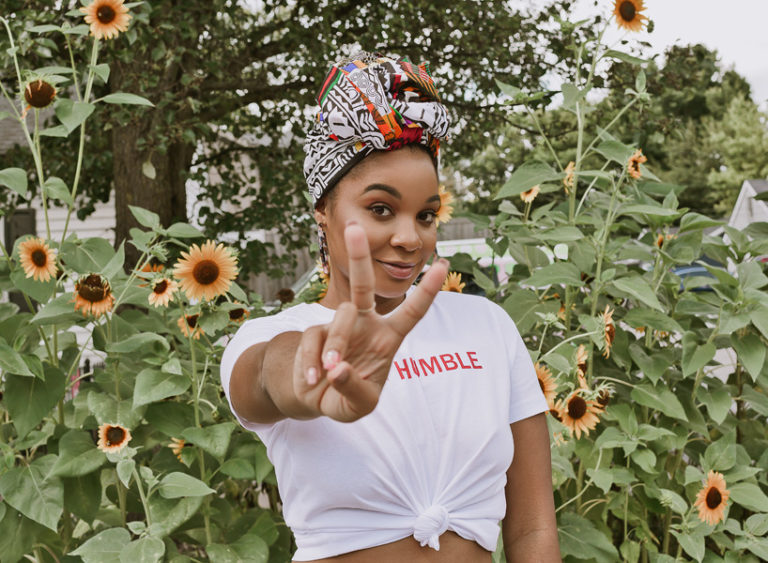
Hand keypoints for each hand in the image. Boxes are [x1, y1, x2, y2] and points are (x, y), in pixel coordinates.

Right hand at [292, 222, 447, 421]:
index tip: (444, 263)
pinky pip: (314, 340)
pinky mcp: (314, 333)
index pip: (412, 311)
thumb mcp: (360, 406)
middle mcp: (365, 324)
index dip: (428, 290)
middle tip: (355, 227)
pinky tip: (313, 380)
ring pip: (341, 317)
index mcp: (388, 337)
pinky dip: (312, 363)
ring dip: (336, 346)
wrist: (316, 400)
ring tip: (330, 373)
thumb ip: (354, 389)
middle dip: (359, 256)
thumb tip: (338, 368)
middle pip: (364, 285)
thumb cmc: (348, 397)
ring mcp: (339, 326)